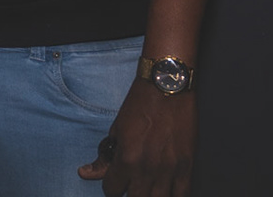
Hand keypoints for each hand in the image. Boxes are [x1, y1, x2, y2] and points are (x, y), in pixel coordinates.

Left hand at [77, 80, 197, 196]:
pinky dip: (173, 194)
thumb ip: (103, 156)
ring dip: (150, 195)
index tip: (114, 181)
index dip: (111, 186)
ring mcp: (170, 169)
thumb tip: (84, 173)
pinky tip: (166, 189)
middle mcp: (148, 169)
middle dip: (129, 193)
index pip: (112, 190)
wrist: (166, 87)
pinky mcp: (187, 165)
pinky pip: (182, 193)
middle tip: (130, 184)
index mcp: (127, 159)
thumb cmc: (139, 105)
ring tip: (146, 187)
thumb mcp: (115, 130)